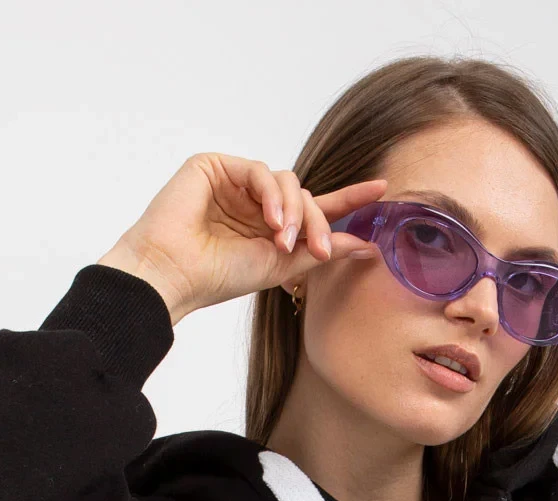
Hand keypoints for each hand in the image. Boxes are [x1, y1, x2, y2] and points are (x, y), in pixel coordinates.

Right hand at [96, 154, 387, 323]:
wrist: (175, 274)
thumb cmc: (217, 277)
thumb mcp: (280, 266)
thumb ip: (320, 250)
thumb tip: (365, 243)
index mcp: (266, 227)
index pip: (312, 208)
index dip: (347, 199)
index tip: (382, 191)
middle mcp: (252, 202)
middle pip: (303, 196)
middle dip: (317, 220)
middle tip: (318, 250)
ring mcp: (234, 182)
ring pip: (286, 181)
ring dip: (294, 211)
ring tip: (284, 241)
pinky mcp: (215, 166)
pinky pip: (260, 171)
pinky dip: (271, 195)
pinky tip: (270, 221)